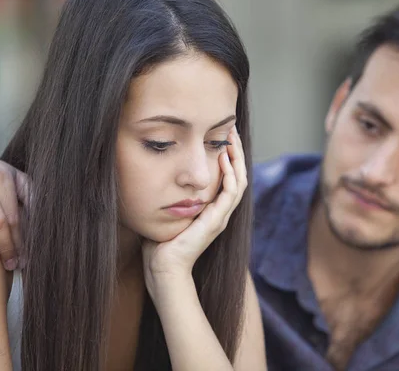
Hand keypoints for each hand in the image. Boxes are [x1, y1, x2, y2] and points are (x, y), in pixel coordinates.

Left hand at [142, 126, 247, 294]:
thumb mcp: (168, 211)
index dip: (228, 156)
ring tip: (231, 138)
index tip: (222, 135)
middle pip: (239, 175)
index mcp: (213, 209)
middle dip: (236, 151)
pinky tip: (224, 158)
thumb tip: (158, 174)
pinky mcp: (216, 222)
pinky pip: (230, 194)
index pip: (229, 177)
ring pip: (240, 181)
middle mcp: (221, 212)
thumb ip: (170, 195)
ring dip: (237, 158)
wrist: (163, 268)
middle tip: (232, 130)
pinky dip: (230, 174)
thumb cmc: (161, 243)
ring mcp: (221, 217)